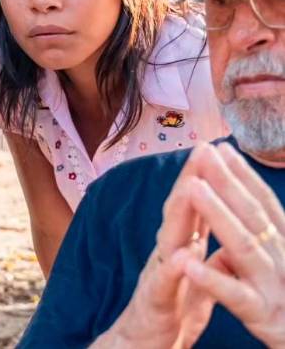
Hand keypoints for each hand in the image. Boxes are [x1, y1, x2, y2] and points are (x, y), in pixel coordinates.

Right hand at [93, 143, 219, 348]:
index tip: (219, 149)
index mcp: (181, 247)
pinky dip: (173, 267)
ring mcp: (158, 274)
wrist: (142, 345)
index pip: (195, 207)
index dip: (206, 178)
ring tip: (191, 186)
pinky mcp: (155, 301)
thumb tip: (222, 225)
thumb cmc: (170, 310)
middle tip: (202, 149)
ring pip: (169, 238)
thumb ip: (207, 250)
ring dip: (180, 212)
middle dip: (191, 180)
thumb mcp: (195, 274)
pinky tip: (182, 255)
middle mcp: (166, 253)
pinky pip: (164, 282)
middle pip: (179, 211)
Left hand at [178, 143, 284, 347]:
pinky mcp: (262, 314)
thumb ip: (264, 242)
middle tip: (203, 152)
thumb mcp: (279, 267)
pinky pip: (234, 293)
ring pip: (244, 245)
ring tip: (193, 187)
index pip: (264, 204)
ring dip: (217, 214)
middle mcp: (283, 259)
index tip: (222, 148)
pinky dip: (211, 276)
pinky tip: (186, 261)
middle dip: (227, 182)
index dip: (244, 176)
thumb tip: (242, 209)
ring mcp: (274, 286)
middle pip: (253, 215)